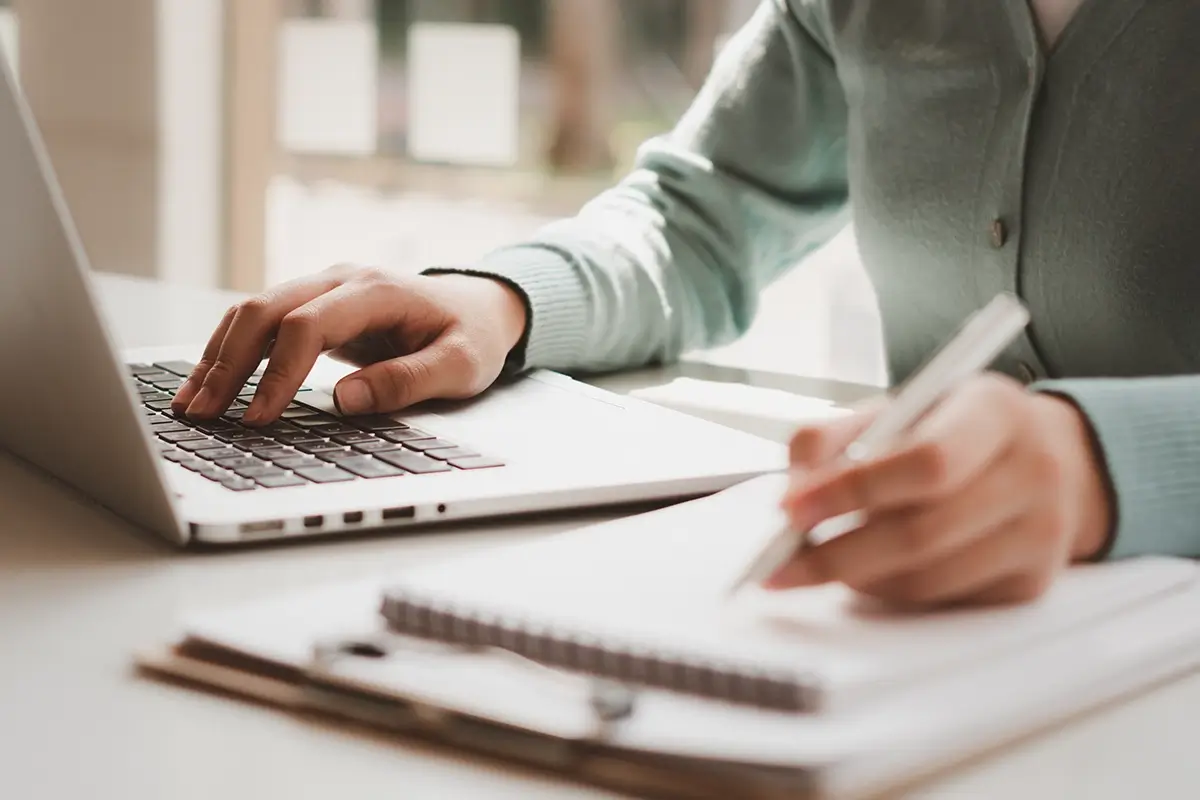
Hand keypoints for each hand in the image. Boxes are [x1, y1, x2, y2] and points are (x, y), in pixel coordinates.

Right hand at [171, 266, 527, 423]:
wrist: (480, 306)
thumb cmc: (472, 337)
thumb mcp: (460, 366)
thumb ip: (407, 381)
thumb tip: (346, 399)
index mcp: (376, 291)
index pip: (308, 325)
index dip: (278, 372)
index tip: (258, 418)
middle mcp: (340, 280)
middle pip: (265, 310)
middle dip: (228, 363)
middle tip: (202, 414)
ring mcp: (323, 288)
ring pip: (252, 312)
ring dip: (218, 357)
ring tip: (190, 405)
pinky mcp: (314, 305)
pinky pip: (261, 323)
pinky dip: (231, 351)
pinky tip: (210, 384)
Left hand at [769, 374, 1111, 608]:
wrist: (1044, 458)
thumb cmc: (951, 429)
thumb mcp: (898, 409)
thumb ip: (834, 436)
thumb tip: (791, 493)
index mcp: (996, 411)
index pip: (926, 461)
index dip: (851, 490)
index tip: (789, 510)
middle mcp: (1034, 472)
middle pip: (922, 533)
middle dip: (835, 555)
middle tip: (777, 566)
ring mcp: (1041, 535)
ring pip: (927, 579)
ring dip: (858, 577)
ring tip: (818, 563)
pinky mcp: (1031, 585)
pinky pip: (942, 602)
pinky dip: (890, 593)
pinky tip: (869, 572)